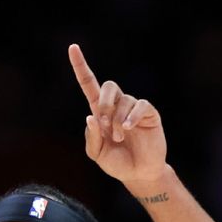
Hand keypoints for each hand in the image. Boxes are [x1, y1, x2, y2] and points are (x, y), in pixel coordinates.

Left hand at [68, 44, 167, 183]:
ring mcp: (133, 109)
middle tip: (103, 124)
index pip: (89, 84)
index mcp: (100, 112)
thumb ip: (92, 137)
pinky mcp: (149, 113)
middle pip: (108, 86)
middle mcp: (116, 106)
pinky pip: (139, 105)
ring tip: (119, 137)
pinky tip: (128, 129)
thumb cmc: (116, 162)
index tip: (73, 48)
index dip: (81, 66)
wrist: (138, 173)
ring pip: (123, 100)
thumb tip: (91, 117)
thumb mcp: (97, 153)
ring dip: (117, 119)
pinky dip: (131, 116)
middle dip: (103, 103)